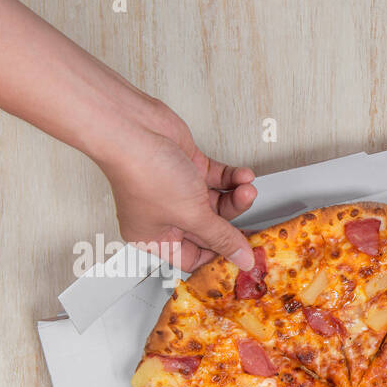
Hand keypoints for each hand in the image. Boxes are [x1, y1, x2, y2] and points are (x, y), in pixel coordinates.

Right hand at [98, 104, 257, 273]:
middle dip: (232, 223)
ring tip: (246, 189)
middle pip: (209, 230)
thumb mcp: (192, 215)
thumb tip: (242, 259)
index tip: (243, 254)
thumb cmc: (144, 171)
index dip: (219, 256)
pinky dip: (232, 178)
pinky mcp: (187, 166)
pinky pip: (217, 179)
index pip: (195, 258)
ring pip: (216, 203)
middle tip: (254, 223)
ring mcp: (176, 189)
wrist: (133, 126)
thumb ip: (222, 238)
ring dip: (237, 197)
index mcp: (154, 237)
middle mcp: (164, 215)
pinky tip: (243, 176)